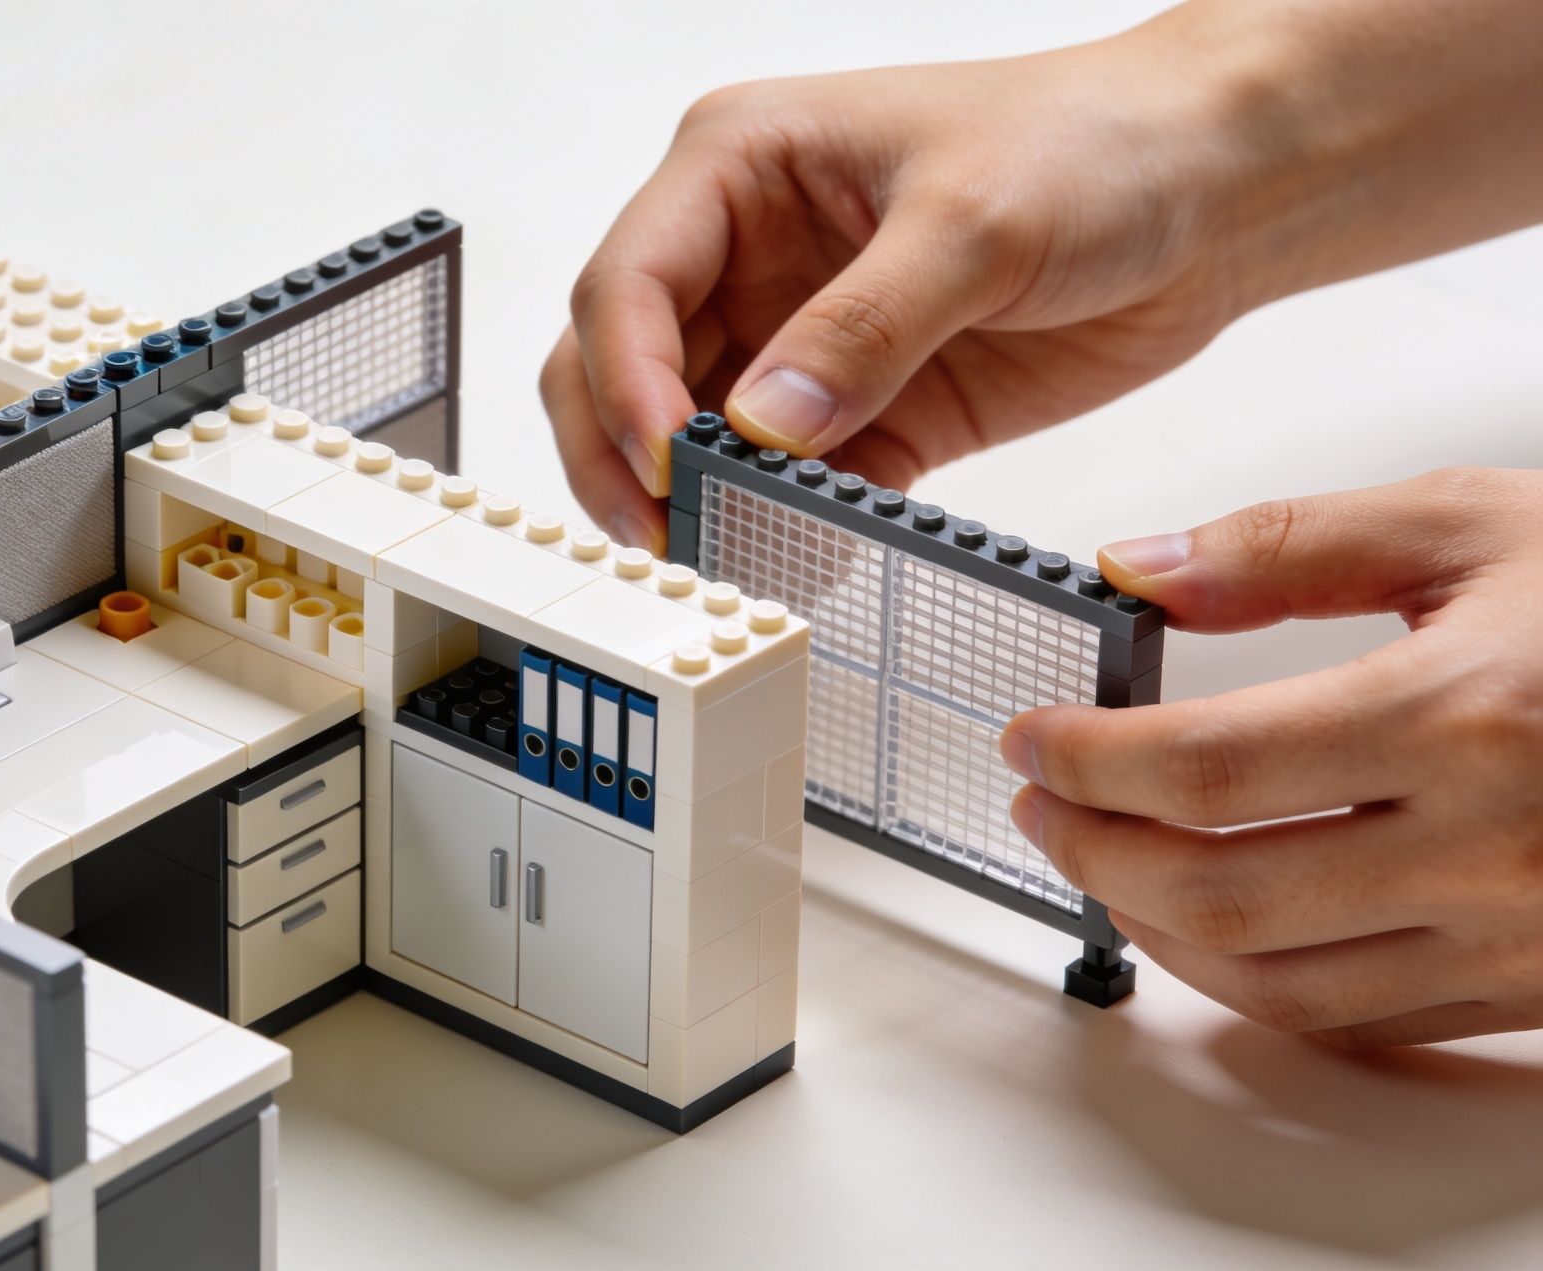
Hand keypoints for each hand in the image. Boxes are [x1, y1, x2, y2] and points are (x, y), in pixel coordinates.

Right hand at [541, 29, 1258, 553]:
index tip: (666, 460)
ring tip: (724, 562)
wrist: (1219, 186)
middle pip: (619, 369)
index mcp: (740, 165)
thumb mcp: (975, 220)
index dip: (624, 378)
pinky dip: (782, 532)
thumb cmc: (1098, 141)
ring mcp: (794, 338)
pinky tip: (802, 563)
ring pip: (688, 440)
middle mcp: (745, 252)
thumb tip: (761, 426)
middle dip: (624, 457)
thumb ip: (863, 328)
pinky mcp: (860, 412)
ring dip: (697, 505)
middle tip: (662, 536)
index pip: (627, 282)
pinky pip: (785, 488)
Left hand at [1000, 469, 1542, 1046]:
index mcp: (1464, 715)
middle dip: (1094, 855)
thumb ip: (1293, 545)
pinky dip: (1255, 986)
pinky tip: (1208, 927)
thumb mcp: (1480, 529)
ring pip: (1275, 986)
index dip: (1089, 761)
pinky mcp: (1540, 993)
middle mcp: (1491, 846)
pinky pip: (1362, 1026)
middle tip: (1041, 805)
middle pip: (1221, 891)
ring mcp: (1519, 937)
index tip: (1032, 738)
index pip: (1207, 765)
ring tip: (1100, 864)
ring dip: (1155, 934)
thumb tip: (1136, 567)